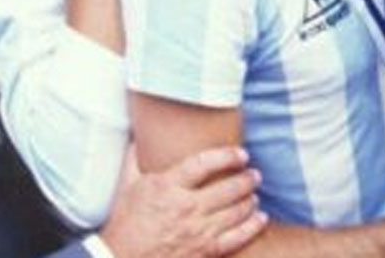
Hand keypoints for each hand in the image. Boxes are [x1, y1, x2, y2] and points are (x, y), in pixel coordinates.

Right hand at [98, 146, 264, 257]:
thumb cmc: (124, 224)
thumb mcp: (127, 188)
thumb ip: (136, 161)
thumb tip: (137, 137)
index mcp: (167, 187)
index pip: (205, 163)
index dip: (228, 156)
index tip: (241, 154)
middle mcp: (185, 207)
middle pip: (230, 187)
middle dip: (248, 178)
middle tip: (254, 174)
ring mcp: (197, 231)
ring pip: (237, 210)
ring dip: (250, 199)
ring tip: (253, 194)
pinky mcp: (204, 251)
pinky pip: (237, 237)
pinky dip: (253, 225)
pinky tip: (260, 217)